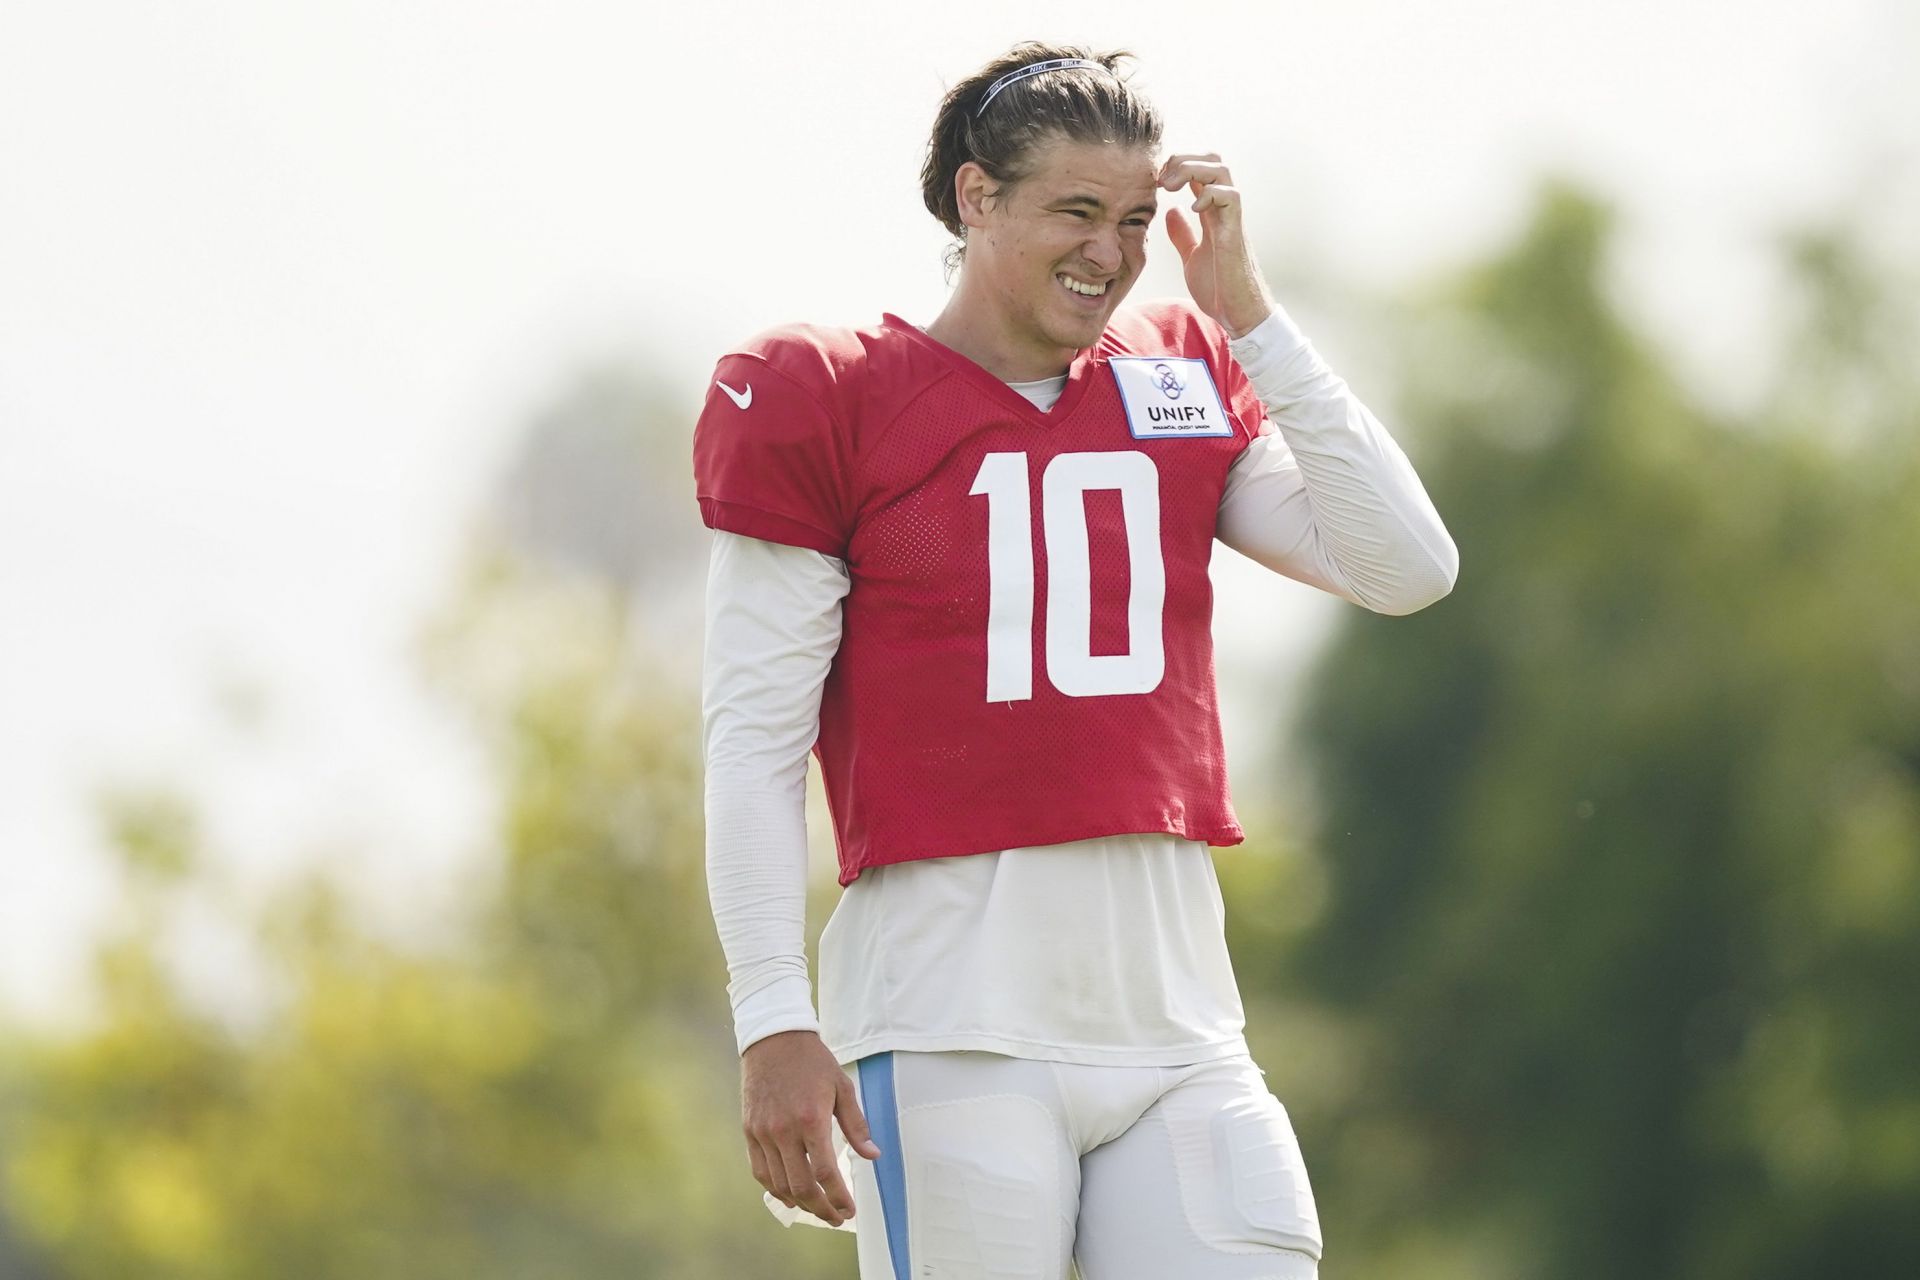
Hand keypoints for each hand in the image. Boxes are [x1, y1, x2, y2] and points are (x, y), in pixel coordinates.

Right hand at [740, 1029, 882, 1226]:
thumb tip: (872, 1155)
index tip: (849, 1210)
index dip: (838, 1197)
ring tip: (817, 1208)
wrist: (773, 1039)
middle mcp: (784, 1131)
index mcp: (811, 1119)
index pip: (825, 1173)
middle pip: (802, 1186)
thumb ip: (856, 1125)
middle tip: (836, 1217)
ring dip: (799, 1203)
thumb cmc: (813, 1061)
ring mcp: (763, 1133)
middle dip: (821, 1208)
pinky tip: (789, 1194)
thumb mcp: (842, 1087)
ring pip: (779, 1183)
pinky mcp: (750, 1131)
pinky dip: (774, 1188)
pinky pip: (760, 1170)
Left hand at [1157, 152, 1274, 338]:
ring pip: (1221, 170)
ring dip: (1192, 169)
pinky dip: (1209, 194)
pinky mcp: (1235, 233)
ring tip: (1169, 187)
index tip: (1152, 181)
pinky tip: (1191, 208)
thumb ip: (1183, 235)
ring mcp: (1231, 219)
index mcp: (1211, 213)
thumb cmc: (1220, 289)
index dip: (1175, 166)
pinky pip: (1230, 197)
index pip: (1198, 171)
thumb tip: (1171, 211)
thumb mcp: (1191, 257)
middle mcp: (1223, 210)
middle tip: (1160, 179)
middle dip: (1183, 159)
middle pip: (1212, 160)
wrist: (1238, 315)